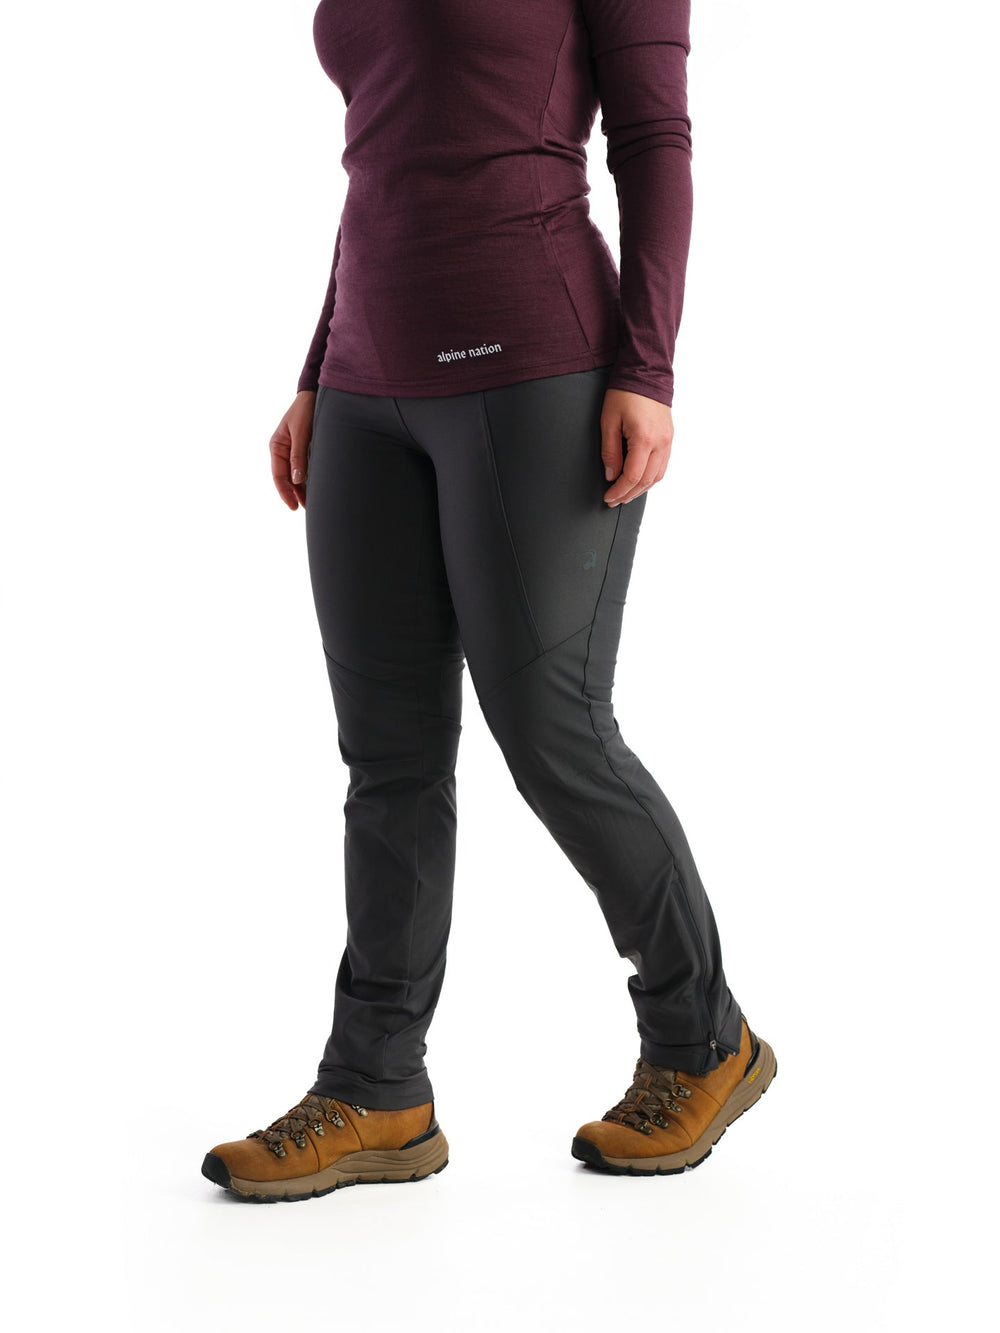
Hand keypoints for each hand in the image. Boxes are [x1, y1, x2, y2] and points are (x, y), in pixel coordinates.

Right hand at [270, 390, 316, 510]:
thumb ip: (299, 456)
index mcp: (277, 446)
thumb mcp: (302, 433)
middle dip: (296, 494)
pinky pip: (305, 468)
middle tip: (307, 509)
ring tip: (314, 503)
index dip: (285, 493)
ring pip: (296, 475)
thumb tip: (296, 480)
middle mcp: (283, 450)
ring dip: (303, 489)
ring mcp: (293, 450)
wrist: (314, 393)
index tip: (293, 506)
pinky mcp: (304, 449)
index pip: (278, 476)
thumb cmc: (306, 410)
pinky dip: (310, 479)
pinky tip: (318, 488)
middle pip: (287, 479)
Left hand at [600, 389, 673, 505]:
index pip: (632, 476)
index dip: (619, 491)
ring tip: (625, 495)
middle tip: (613, 501)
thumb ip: (609, 451)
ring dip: (640, 489)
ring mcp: (668, 441)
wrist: (646, 373)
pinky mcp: (670, 438)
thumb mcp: (608, 422)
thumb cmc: (624, 394)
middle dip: (628, 494)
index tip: (607, 497)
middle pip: (646, 481)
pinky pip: (663, 466)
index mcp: (644, 439)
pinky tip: (639, 481)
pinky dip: (650, 478)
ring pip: (657, 476)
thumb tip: (611, 476)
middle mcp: (660, 443)